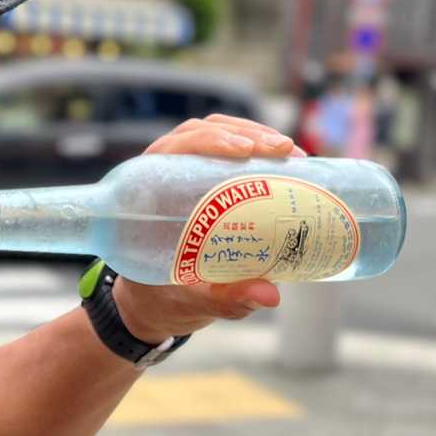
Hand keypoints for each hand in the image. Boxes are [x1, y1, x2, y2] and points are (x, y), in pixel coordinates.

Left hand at [110, 115, 304, 345]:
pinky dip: (255, 145)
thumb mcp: (192, 299)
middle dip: (244, 135)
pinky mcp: (200, 174)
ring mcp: (181, 171)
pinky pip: (226, 147)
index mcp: (145, 195)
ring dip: (254, 134)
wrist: (155, 303)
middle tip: (284, 151)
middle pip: (200, 133)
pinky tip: (283, 157)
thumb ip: (227, 298)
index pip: (174, 150)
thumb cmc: (163, 296)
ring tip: (289, 152)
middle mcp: (161, 173)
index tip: (245, 152)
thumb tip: (270, 295)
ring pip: (215, 133)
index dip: (209, 142)